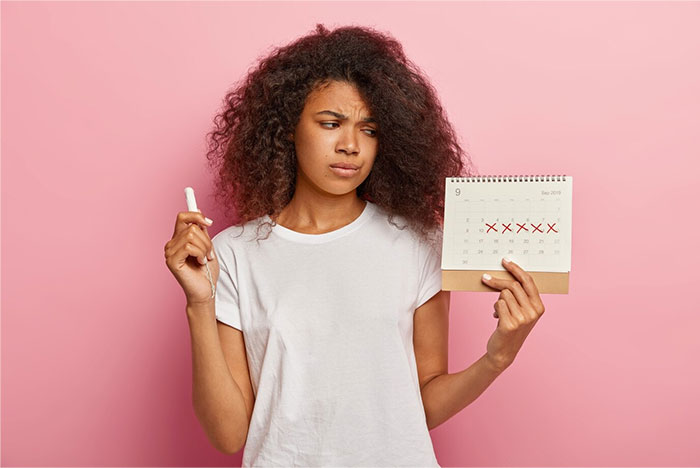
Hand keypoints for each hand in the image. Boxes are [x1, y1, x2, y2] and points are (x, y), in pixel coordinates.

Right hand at [164, 210, 219, 305]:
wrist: (206, 291)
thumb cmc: (206, 272)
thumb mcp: (207, 246)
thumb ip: (202, 231)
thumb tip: (200, 214)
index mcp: (178, 240)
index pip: (182, 217)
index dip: (196, 215)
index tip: (209, 222)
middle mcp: (171, 244)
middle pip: (191, 227)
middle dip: (206, 240)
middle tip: (209, 253)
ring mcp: (169, 253)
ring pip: (191, 236)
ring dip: (204, 248)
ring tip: (205, 259)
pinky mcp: (171, 261)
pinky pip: (188, 247)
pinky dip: (199, 253)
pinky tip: (200, 262)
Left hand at [481, 257, 545, 371]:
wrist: (503, 352)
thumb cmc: (511, 328)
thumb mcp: (521, 311)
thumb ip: (519, 296)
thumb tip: (506, 275)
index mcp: (539, 307)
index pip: (528, 282)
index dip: (516, 269)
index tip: (505, 261)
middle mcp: (533, 312)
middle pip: (513, 285)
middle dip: (497, 281)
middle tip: (485, 278)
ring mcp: (523, 319)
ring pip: (503, 295)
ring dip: (497, 300)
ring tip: (500, 312)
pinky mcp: (510, 324)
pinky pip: (498, 304)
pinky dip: (495, 308)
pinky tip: (497, 318)